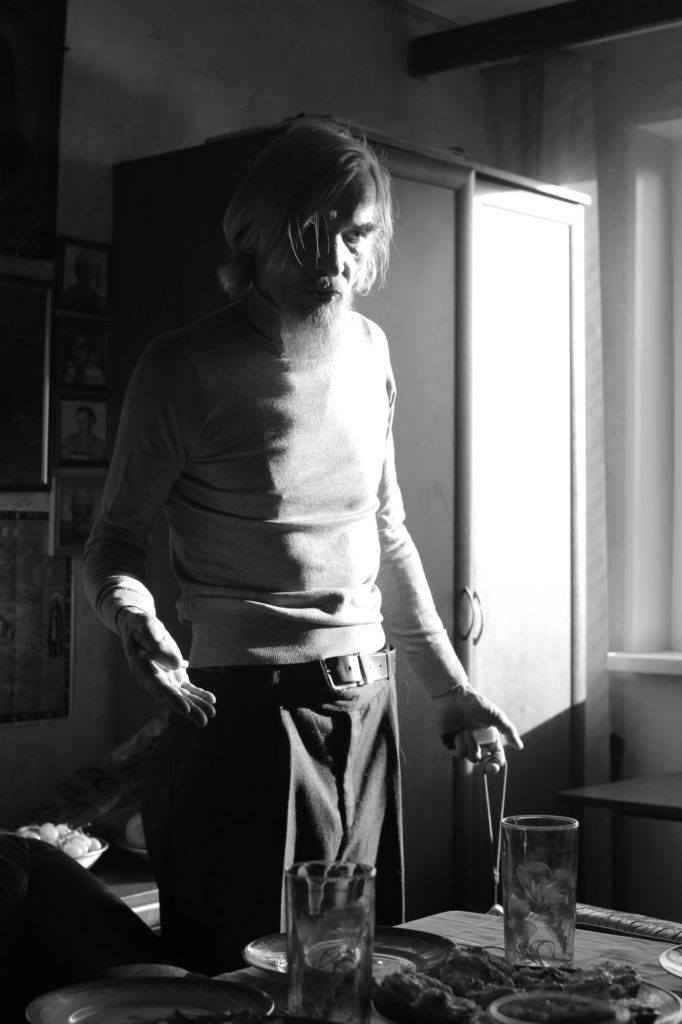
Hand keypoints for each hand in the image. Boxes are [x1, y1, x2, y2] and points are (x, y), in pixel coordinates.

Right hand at [116, 608, 215, 726]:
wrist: (137, 627)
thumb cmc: (139, 626)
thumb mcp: (145, 627)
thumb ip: (157, 644)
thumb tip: (177, 664)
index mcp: (142, 670)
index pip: (158, 687)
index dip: (172, 699)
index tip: (185, 709)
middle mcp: (152, 680)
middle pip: (171, 698)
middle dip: (188, 710)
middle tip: (204, 721)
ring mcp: (164, 679)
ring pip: (181, 695)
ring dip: (196, 705)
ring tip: (212, 713)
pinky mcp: (173, 675)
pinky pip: (186, 688)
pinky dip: (198, 694)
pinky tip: (211, 700)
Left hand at [433, 685, 522, 773]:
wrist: (454, 696)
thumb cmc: (476, 704)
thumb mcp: (496, 716)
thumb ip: (508, 731)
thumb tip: (520, 747)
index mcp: (489, 737)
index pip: (496, 755)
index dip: (497, 762)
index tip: (496, 764)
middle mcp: (477, 742)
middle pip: (485, 762)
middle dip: (489, 766)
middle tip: (490, 767)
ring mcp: (464, 743)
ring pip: (472, 758)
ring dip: (471, 746)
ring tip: (466, 730)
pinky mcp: (451, 743)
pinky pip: (458, 754)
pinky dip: (460, 746)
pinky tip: (458, 734)